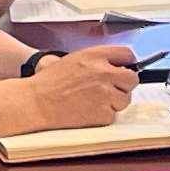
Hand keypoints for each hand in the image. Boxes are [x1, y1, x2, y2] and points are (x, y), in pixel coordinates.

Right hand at [21, 45, 139, 126]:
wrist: (37, 102)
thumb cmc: (50, 82)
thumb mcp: (74, 60)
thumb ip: (97, 60)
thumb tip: (118, 65)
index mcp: (96, 56)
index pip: (128, 55)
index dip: (127, 63)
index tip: (124, 69)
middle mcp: (104, 73)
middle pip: (132, 79)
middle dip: (124, 85)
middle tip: (112, 89)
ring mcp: (105, 94)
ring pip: (125, 99)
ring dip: (115, 102)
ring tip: (95, 101)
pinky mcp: (103, 113)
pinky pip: (113, 115)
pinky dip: (104, 115)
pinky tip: (89, 111)